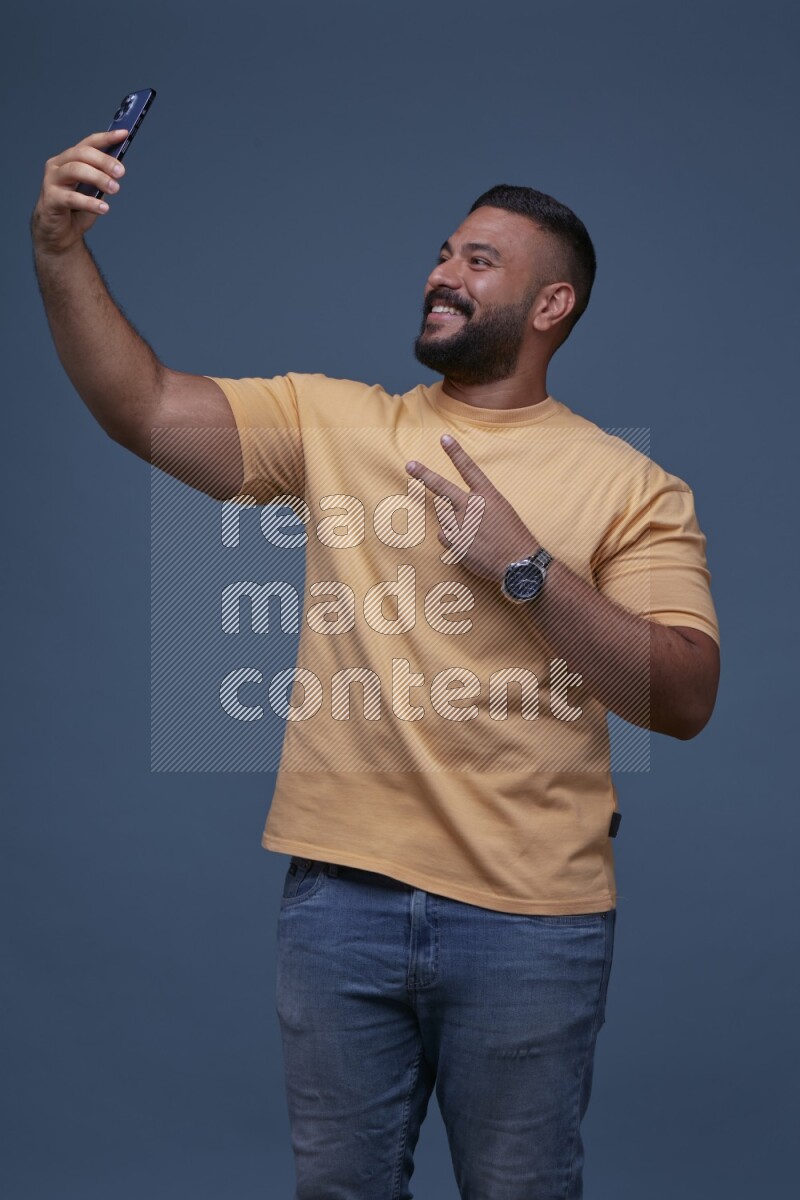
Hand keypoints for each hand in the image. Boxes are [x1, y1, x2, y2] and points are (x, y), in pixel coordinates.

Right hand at [30, 128, 127, 256]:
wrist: (60, 233)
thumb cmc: (76, 209)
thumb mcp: (93, 191)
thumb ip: (102, 178)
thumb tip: (119, 167)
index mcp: (69, 159)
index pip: (88, 143)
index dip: (106, 137)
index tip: (124, 134)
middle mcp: (58, 166)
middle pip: (82, 154)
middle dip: (104, 160)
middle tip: (121, 172)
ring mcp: (52, 181)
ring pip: (75, 170)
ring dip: (98, 178)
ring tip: (115, 189)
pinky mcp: (50, 199)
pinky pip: (71, 197)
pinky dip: (90, 203)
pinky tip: (104, 208)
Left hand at [406, 434, 540, 581]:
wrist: (517, 564)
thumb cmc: (513, 537)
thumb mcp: (502, 511)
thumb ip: (479, 505)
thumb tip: (455, 508)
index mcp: (488, 496)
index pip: (469, 469)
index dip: (456, 453)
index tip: (444, 439)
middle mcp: (472, 507)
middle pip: (442, 487)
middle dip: (424, 475)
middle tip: (410, 465)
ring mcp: (461, 525)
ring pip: (444, 518)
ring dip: (453, 524)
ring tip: (473, 536)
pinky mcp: (454, 542)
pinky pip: (444, 536)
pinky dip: (452, 540)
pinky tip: (468, 546)